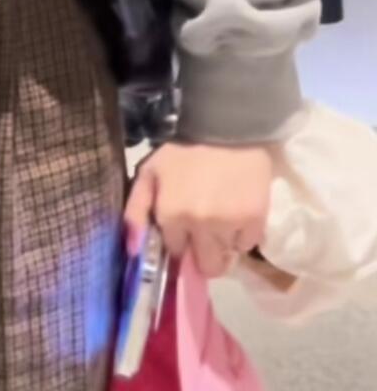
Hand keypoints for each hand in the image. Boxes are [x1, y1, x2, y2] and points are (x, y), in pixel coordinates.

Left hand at [123, 140, 275, 280]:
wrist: (225, 124)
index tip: (183, 228)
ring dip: (223, 243)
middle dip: (203, 254)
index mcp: (172, 215)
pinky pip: (248, 244)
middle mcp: (200, 226)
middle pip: (206, 266)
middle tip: (205, 234)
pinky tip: (237, 212)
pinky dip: (243, 234)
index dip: (179, 240)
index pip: (176, 251)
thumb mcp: (150, 172)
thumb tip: (133, 250)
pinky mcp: (256, 220)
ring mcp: (230, 225)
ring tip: (222, 217)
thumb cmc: (183, 147)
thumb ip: (136, 211)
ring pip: (227, 257)